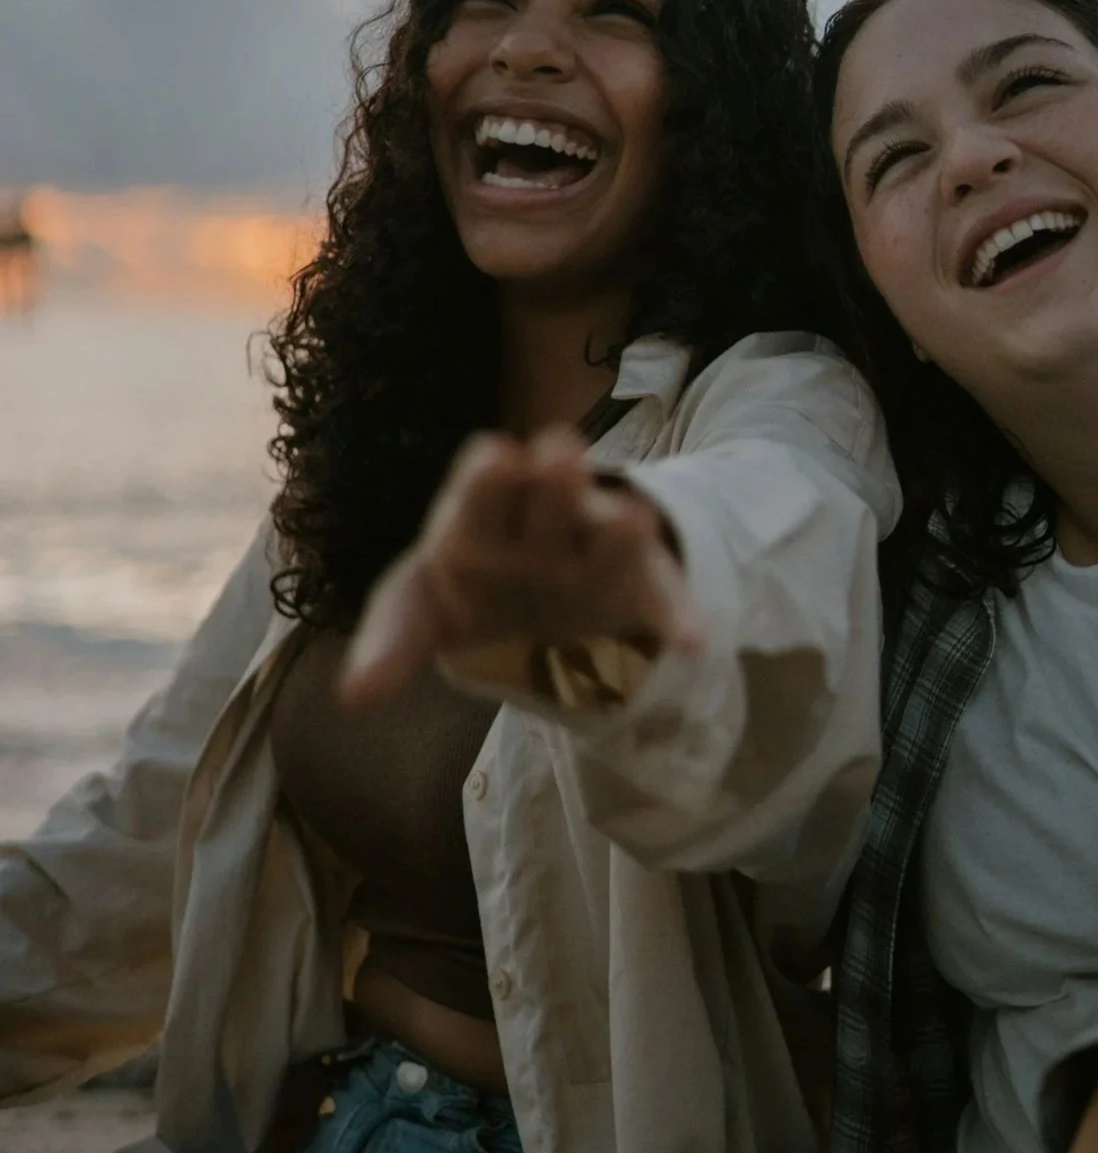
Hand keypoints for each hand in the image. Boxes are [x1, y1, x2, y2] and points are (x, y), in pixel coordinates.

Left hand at [339, 427, 696, 709]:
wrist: (545, 597)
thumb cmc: (472, 585)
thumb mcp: (420, 606)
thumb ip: (390, 642)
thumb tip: (353, 699)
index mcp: (478, 517)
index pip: (481, 489)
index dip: (489, 480)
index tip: (498, 457)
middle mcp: (542, 521)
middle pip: (549, 495)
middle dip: (555, 478)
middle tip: (560, 453)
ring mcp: (593, 552)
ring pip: (608, 532)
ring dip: (616, 526)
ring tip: (631, 518)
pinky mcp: (639, 587)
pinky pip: (662, 600)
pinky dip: (677, 617)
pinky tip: (690, 639)